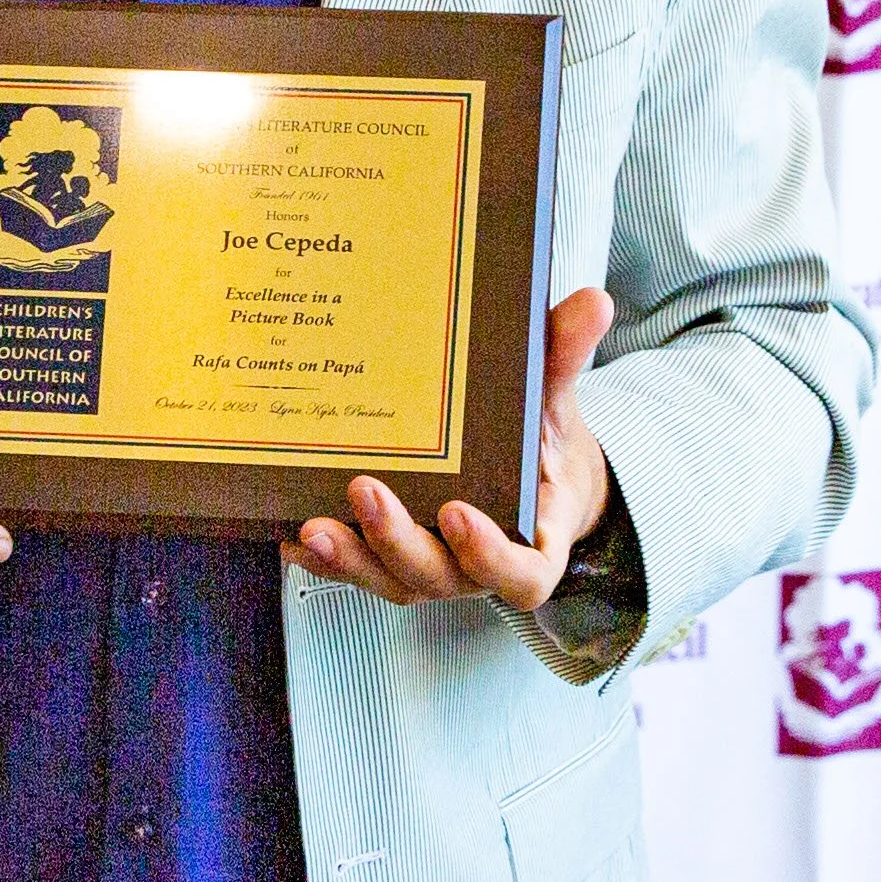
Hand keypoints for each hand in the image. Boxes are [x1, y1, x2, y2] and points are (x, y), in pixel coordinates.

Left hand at [283, 287, 614, 610]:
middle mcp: (475, 567)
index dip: (488, 554)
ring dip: (350, 558)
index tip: (459, 511)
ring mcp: (431, 568)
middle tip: (366, 490)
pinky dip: (324, 559)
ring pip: (389, 579)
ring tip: (314, 526)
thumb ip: (565, 357)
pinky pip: (356, 569)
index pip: (519, 574)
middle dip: (397, 540)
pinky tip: (289, 532)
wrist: (527, 470)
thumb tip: (591, 302)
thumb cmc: (541, 441)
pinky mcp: (389, 560)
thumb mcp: (555, 399)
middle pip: (438, 576)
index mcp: (532, 542)